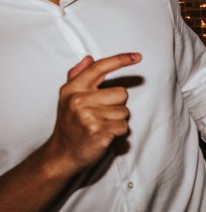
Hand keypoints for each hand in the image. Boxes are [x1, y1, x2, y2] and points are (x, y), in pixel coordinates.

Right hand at [48, 53, 141, 174]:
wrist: (61, 154)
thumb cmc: (69, 124)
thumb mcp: (67, 98)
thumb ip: (76, 76)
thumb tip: (88, 58)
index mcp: (73, 89)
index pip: (99, 68)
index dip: (121, 60)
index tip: (138, 56)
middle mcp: (79, 100)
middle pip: (121, 93)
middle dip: (117, 105)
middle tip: (100, 115)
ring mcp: (88, 117)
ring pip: (125, 111)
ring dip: (117, 120)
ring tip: (100, 126)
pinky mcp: (98, 132)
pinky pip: (124, 127)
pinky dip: (118, 132)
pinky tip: (104, 135)